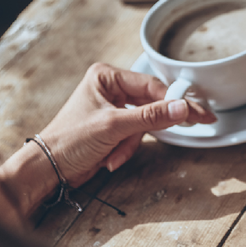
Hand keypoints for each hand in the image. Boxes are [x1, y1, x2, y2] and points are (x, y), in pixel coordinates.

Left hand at [39, 63, 215, 187]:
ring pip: (145, 123)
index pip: (151, 85)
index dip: (174, 100)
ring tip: (114, 154)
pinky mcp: (115, 128)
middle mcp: (110, 89)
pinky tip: (110, 158)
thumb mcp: (114, 126)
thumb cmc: (69, 141)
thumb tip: (181, 108)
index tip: (195, 111)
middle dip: (155, 124)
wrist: (48, 169)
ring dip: (132, 143)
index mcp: (106, 77)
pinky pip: (136, 136)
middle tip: (197, 121)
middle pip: (151, 104)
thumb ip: (151, 116)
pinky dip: (126, 149)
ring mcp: (113, 109)